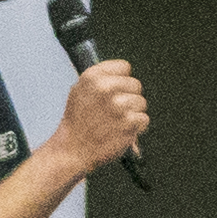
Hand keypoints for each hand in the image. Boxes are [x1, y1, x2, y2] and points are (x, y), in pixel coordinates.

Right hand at [52, 56, 147, 179]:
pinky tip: (121, 131)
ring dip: (133, 114)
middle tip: (116, 111)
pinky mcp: (128, 122)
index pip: (124, 67)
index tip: (116, 91)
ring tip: (116, 123)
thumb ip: (100, 78)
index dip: (122, 80)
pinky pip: (144, 119)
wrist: (73, 150)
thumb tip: (122, 71)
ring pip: (141, 102)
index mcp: (93, 77)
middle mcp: (105, 88)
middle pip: (135, 85)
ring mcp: (118, 105)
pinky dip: (136, 127)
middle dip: (129, 97)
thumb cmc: (77, 123)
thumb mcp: (79, 91)